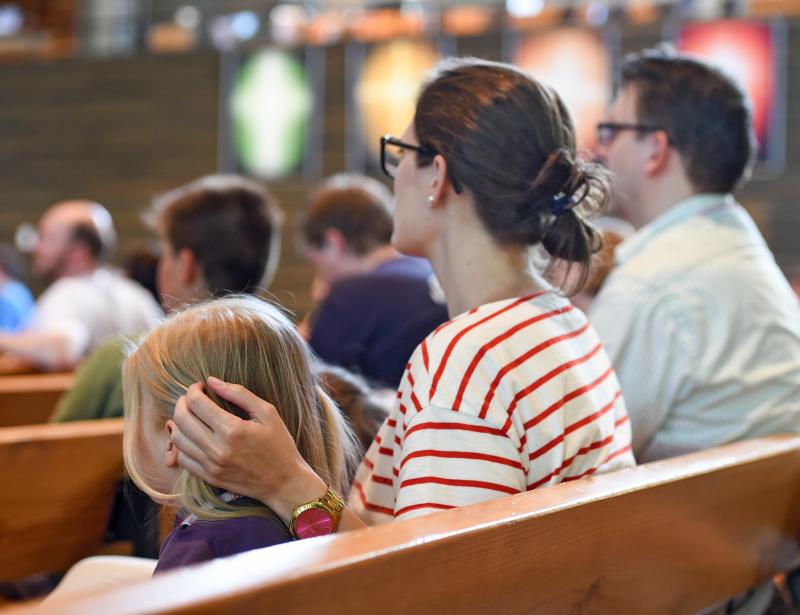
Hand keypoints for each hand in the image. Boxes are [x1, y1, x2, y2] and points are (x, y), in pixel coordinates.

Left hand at [171, 377, 327, 523]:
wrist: (284, 483)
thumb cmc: (279, 445)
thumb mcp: (267, 413)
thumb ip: (239, 394)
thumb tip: (212, 381)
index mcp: (232, 430)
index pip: (196, 403)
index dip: (193, 389)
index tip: (201, 386)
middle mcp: (217, 449)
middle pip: (181, 419)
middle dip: (182, 402)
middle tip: (192, 398)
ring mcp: (210, 465)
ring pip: (177, 438)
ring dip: (179, 422)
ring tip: (191, 415)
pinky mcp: (208, 477)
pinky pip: (182, 458)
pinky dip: (182, 444)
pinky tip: (194, 436)